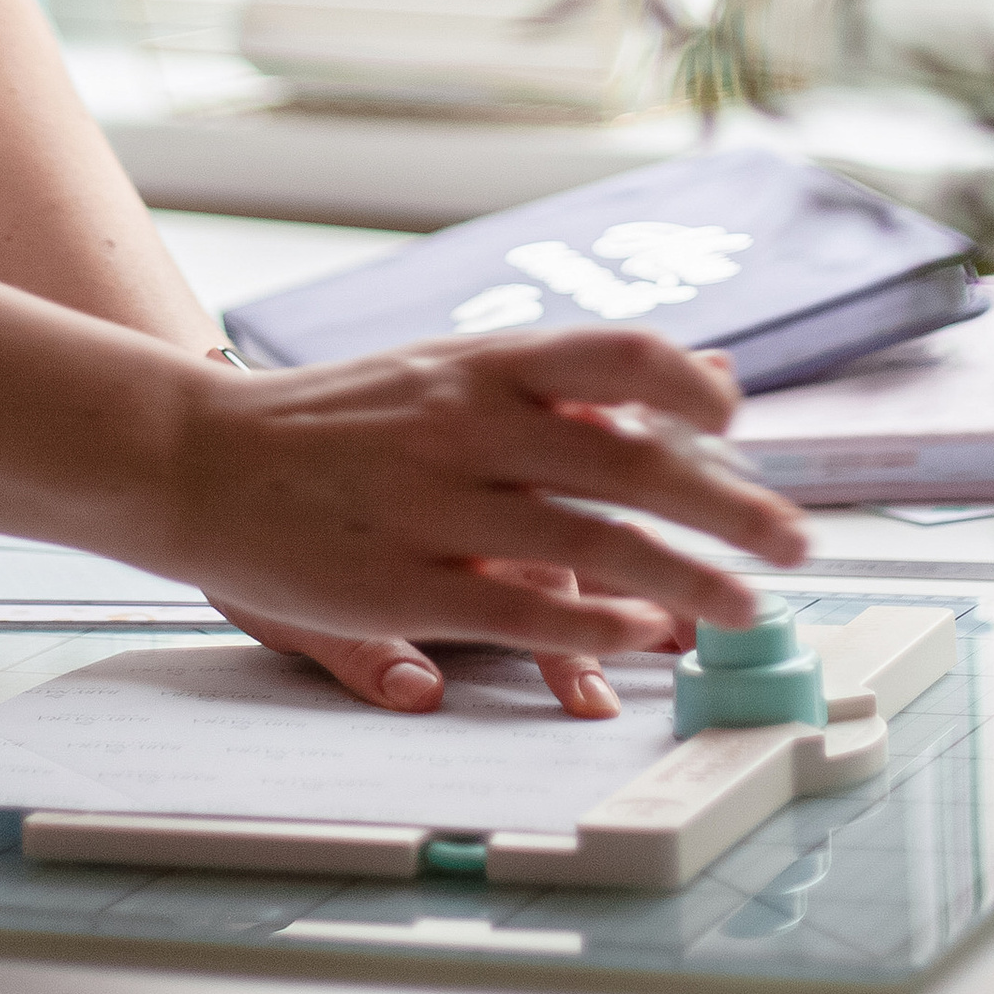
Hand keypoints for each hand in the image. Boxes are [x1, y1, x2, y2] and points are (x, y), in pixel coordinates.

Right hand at [161, 323, 806, 711]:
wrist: (199, 456)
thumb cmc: (338, 417)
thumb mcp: (445, 370)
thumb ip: (556, 378)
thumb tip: (688, 369)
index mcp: (482, 362)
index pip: (618, 354)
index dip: (691, 387)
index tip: (739, 423)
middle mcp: (470, 424)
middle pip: (630, 460)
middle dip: (728, 505)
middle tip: (794, 542)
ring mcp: (438, 506)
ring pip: (592, 544)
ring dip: (686, 578)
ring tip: (746, 607)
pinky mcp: (404, 583)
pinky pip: (520, 610)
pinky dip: (595, 629)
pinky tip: (645, 639)